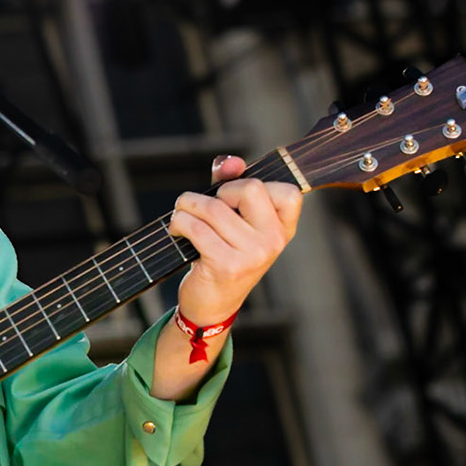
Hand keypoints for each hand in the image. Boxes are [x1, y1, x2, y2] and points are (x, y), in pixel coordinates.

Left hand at [168, 155, 302, 333]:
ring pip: (214, 208)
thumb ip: (232, 183)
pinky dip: (179, 222)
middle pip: (250, 188)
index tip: (235, 200)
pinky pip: (196, 227)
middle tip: (206, 210)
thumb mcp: (234, 220)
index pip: (288, 191)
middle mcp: (274, 242)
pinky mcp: (226, 265)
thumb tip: (230, 161)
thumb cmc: (223, 254)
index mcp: (284, 230)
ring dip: (187, 205)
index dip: (254, 185)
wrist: (212, 304)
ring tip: (181, 216)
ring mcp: (253, 255)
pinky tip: (177, 231)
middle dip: (218, 191)